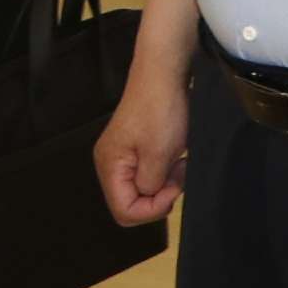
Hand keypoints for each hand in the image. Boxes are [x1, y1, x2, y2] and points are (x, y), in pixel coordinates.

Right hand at [95, 53, 189, 224]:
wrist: (162, 75)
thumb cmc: (160, 112)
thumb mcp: (159, 155)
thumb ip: (150, 185)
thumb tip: (149, 195)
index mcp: (109, 166)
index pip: (124, 212)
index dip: (152, 209)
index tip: (172, 188)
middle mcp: (109, 164)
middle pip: (130, 203)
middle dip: (158, 197)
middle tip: (177, 175)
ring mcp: (121, 156)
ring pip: (140, 190)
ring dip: (163, 184)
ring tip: (178, 163)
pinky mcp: (133, 149)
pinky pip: (146, 175)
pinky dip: (163, 172)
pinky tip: (174, 157)